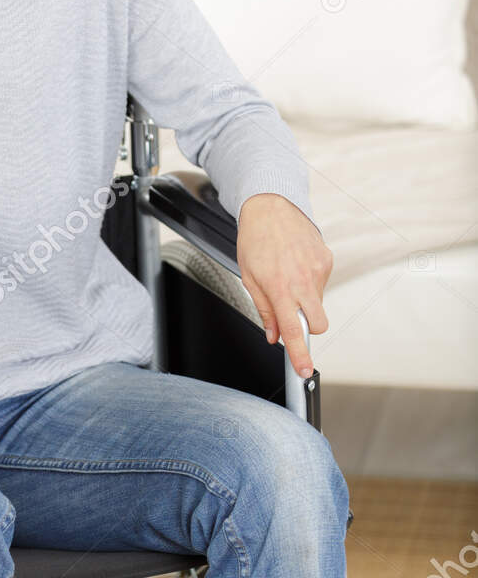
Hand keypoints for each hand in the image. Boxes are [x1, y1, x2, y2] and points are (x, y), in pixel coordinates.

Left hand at [235, 194, 332, 379]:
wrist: (271, 206)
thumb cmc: (255, 240)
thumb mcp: (249, 278)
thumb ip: (264, 310)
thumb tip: (273, 335)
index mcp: (280, 288)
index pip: (293, 331)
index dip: (300, 355)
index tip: (304, 370)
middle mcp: (303, 280)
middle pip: (318, 324)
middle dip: (307, 327)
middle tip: (291, 314)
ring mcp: (319, 269)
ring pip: (318, 303)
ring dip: (304, 300)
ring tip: (287, 277)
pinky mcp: (327, 260)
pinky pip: (321, 284)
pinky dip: (310, 283)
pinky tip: (296, 266)